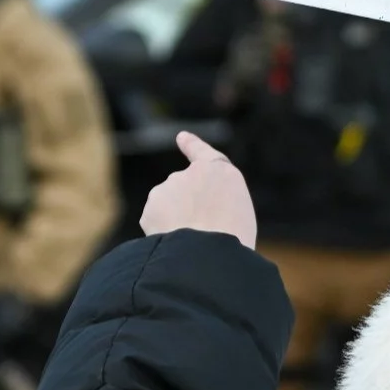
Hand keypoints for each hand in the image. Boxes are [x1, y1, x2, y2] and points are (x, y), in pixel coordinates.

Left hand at [141, 131, 256, 248]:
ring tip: (194, 242)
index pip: (203, 152)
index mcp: (221, 171)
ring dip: (176, 223)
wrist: (208, 252)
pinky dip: (163, 234)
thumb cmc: (234, 239)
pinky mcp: (151, 207)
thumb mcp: (238, 214)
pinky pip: (156, 223)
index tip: (181, 137)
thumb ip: (215, 203)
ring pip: (168, 208)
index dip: (192, 145)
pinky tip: (177, 246)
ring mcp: (168, 188)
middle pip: (186, 192)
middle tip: (205, 234)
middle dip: (189, 211)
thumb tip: (189, 212)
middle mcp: (191, 173)